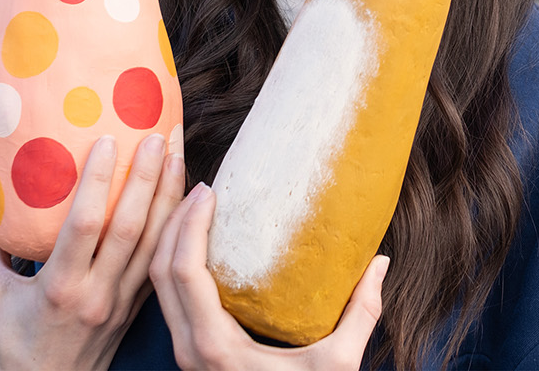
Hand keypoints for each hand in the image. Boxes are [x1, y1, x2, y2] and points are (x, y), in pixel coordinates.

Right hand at [0, 130, 186, 370]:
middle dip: (145, 178)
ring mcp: (121, 301)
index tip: (108, 142)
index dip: (98, 183)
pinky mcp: (136, 307)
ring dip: (169, 195)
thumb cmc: (13, 339)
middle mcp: (96, 293)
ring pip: (154, 242)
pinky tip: (186, 196)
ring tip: (177, 153)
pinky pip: (161, 261)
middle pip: (128, 228)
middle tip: (155, 135)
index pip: (83, 226)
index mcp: (59, 287)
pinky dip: (175, 227)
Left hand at [150, 183, 388, 369]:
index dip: (188, 225)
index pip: (183, 273)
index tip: (210, 190)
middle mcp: (188, 350)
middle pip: (159, 273)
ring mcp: (185, 355)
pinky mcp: (191, 356)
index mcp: (212, 347)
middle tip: (200, 186)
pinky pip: (169, 302)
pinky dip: (175, 266)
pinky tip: (197, 246)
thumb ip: (360, 314)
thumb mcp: (336, 367)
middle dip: (173, 222)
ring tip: (195, 206)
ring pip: (157, 287)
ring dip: (170, 241)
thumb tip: (381, 263)